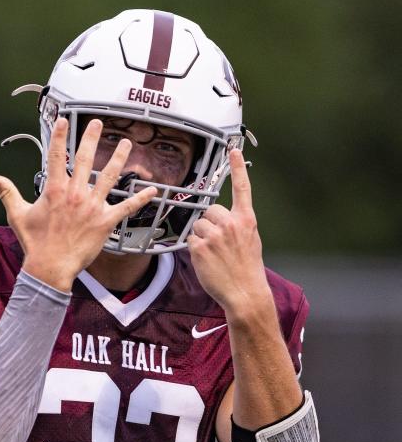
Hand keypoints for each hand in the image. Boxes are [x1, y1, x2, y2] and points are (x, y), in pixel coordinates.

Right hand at [0, 118, 156, 290]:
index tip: (63, 120)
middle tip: (97, 123)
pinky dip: (140, 198)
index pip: (56, 156)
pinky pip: (126, 207)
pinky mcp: (105, 222)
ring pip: (109, 176)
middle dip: (91, 138)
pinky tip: (152, 189)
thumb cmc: (34, 242)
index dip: (59, 136)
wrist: (50, 267)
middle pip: (84, 159)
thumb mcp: (17, 214)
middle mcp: (75, 193)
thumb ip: (6, 192)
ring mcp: (92, 206)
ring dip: (118, 158)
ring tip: (125, 143)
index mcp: (54, 190)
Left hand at [187, 149, 272, 319]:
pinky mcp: (200, 246)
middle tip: (219, 243)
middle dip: (210, 223)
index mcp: (246, 220)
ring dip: (201, 237)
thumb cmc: (247, 268)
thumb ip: (238, 225)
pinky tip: (207, 260)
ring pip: (197, 225)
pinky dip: (195, 249)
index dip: (237, 168)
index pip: (242, 188)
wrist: (245, 292)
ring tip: (214, 254)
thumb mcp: (251, 241)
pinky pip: (191, 239)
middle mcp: (231, 224)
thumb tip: (224, 219)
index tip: (233, 150)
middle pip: (209, 210)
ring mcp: (215, 235)